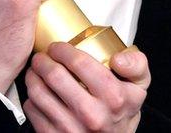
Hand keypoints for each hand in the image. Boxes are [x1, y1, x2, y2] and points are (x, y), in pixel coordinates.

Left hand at [23, 43, 149, 131]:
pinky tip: (38, 92)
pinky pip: (32, 110)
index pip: (80, 62)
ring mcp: (71, 129)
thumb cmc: (122, 112)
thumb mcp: (139, 86)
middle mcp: (92, 115)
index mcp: (113, 97)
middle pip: (54, 76)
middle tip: (42, 57)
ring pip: (38, 92)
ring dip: (32, 76)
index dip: (62, 49)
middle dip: (43, 60)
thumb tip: (118, 59)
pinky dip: (31, 97)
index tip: (57, 47)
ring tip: (36, 71)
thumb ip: (136, 64)